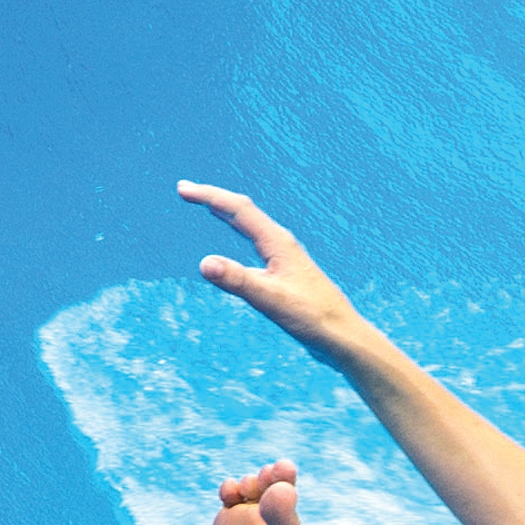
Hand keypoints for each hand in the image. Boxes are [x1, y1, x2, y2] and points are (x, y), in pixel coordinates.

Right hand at [181, 181, 380, 362]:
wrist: (342, 335)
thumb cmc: (313, 318)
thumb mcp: (271, 300)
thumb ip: (239, 281)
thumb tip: (204, 262)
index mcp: (279, 244)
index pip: (240, 210)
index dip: (210, 196)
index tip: (182, 189)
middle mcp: (283, 245)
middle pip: (245, 212)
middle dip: (214, 199)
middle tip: (185, 190)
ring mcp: (286, 257)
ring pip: (253, 225)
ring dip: (228, 213)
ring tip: (208, 205)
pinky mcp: (287, 271)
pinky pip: (258, 241)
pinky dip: (241, 232)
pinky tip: (241, 240)